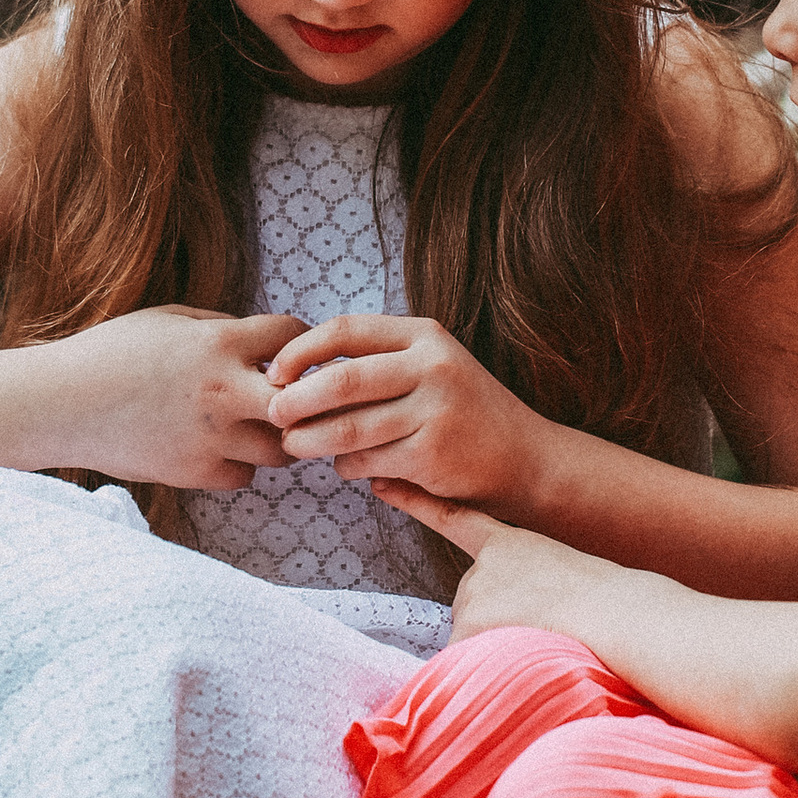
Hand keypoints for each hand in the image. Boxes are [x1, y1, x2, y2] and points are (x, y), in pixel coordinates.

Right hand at [42, 306, 307, 488]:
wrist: (59, 404)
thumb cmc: (110, 352)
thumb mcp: (169, 319)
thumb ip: (222, 327)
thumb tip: (266, 344)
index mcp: (218, 343)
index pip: (294, 334)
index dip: (300, 340)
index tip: (292, 351)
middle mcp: (224, 390)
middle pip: (303, 401)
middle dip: (303, 399)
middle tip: (290, 398)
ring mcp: (211, 437)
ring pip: (280, 449)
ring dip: (274, 437)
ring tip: (250, 425)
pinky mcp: (193, 472)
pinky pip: (242, 476)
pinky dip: (238, 466)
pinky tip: (217, 448)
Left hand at [265, 317, 555, 507]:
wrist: (524, 459)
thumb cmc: (462, 411)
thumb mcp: (429, 367)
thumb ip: (377, 362)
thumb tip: (296, 374)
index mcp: (424, 335)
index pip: (345, 330)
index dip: (300, 351)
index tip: (274, 373)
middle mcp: (431, 366)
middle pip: (341, 380)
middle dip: (295, 400)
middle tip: (273, 414)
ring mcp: (435, 411)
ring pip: (348, 428)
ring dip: (309, 441)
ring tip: (294, 445)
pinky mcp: (432, 455)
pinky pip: (367, 462)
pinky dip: (347, 467)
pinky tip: (346, 467)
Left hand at [369, 481, 646, 643]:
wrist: (617, 615)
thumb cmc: (604, 604)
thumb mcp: (559, 577)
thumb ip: (519, 589)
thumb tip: (497, 624)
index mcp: (507, 545)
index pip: (452, 520)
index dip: (415, 501)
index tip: (381, 484)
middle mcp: (480, 568)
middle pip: (470, 610)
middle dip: (494, 626)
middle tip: (541, 629)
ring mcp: (472, 598)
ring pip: (470, 640)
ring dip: (496, 649)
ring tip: (542, 642)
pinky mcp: (469, 629)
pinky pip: (460, 661)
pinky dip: (482, 672)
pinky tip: (518, 662)